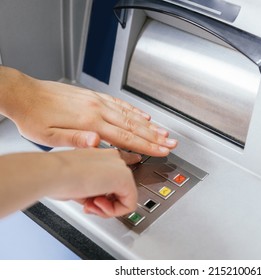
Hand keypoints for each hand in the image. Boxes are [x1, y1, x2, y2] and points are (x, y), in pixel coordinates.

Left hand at [0, 66, 176, 155]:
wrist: (24, 94)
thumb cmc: (34, 117)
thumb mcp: (48, 136)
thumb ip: (75, 140)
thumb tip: (97, 143)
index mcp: (89, 122)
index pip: (125, 136)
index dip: (146, 145)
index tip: (161, 150)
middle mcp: (98, 109)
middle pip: (133, 125)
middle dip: (155, 136)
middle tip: (171, 143)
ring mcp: (98, 101)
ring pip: (130, 114)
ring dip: (149, 125)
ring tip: (164, 132)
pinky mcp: (94, 97)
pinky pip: (120, 104)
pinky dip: (134, 111)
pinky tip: (143, 116)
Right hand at [50, 148, 140, 216]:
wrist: (52, 173)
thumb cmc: (55, 176)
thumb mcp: (79, 183)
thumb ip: (93, 191)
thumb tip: (98, 202)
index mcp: (103, 155)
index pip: (122, 166)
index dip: (117, 186)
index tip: (108, 197)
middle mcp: (114, 158)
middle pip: (121, 189)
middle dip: (105, 203)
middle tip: (89, 206)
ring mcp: (121, 167)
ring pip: (126, 197)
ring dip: (107, 208)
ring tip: (90, 204)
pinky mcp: (125, 178)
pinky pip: (129, 205)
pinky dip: (113, 212)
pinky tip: (97, 205)